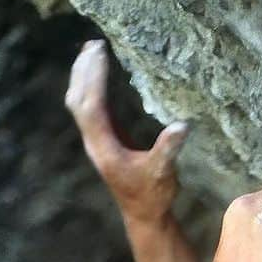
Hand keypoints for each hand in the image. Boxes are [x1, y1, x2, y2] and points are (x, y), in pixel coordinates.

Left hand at [66, 38, 188, 224]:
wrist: (145, 216)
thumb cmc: (154, 196)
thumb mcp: (164, 173)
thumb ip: (169, 149)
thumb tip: (182, 125)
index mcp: (105, 149)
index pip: (92, 108)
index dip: (94, 79)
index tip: (100, 52)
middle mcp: (95, 143)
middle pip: (79, 101)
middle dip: (84, 72)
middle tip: (93, 44)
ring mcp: (98, 141)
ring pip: (80, 104)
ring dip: (83, 77)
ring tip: (91, 50)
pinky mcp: (106, 139)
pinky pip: (91, 108)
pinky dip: (91, 87)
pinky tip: (100, 72)